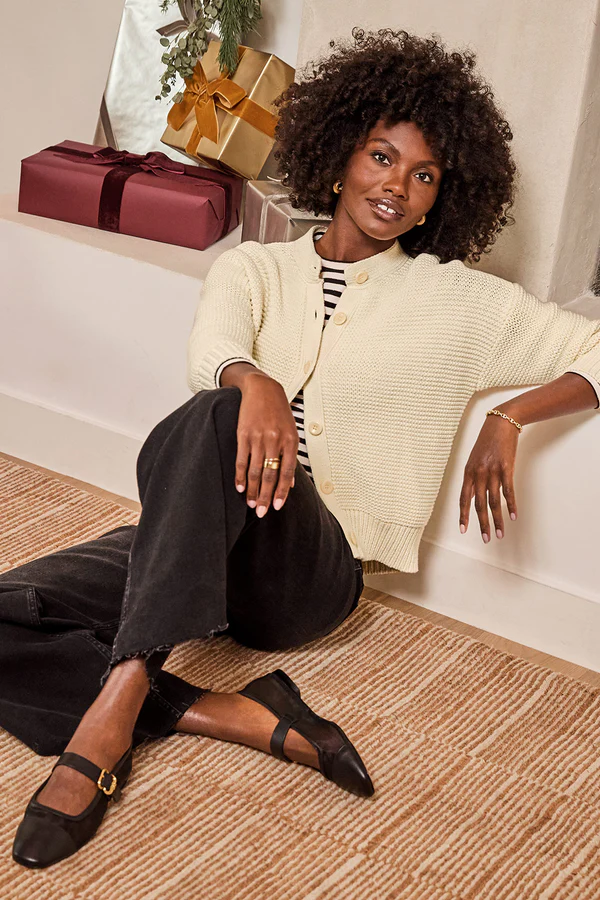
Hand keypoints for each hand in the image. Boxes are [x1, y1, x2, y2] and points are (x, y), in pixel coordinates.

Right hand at [235, 372, 297, 516]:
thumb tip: (291, 484)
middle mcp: (275, 441)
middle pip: (269, 475)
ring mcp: (258, 438)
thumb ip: (291, 457)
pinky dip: (240, 476)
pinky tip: (240, 488)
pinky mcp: (243, 435)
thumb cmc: (279, 413)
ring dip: (252, 490)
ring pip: (254, 471)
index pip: (287, 473)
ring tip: (250, 504)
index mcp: (290, 441)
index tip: (277, 507)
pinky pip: (241, 460)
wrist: (262, 389)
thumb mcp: (291, 432)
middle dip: (265, 497)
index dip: (282, 492)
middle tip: (261, 513)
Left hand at [459, 415, 518, 542]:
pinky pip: (508, 491)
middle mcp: (478, 473)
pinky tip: (513, 516)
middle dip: (482, 523)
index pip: (463, 498)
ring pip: (494, 501)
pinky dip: (511, 505)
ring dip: (497, 519)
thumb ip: (472, 478)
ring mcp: (492, 470)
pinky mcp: (506, 468)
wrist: (501, 423)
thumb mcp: (474, 459)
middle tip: (486, 539)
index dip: (463, 515)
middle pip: (479, 504)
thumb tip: (471, 497)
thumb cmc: (487, 442)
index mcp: (468, 472)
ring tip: (500, 533)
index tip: (464, 530)